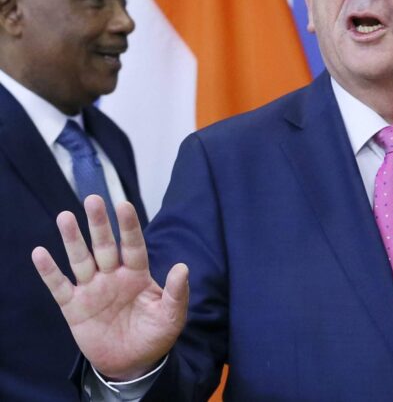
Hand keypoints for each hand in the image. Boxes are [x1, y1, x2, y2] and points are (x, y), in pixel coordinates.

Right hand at [31, 195, 188, 379]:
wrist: (132, 363)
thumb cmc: (154, 335)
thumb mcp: (171, 316)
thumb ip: (176, 293)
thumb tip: (183, 267)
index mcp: (137, 274)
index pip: (133, 245)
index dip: (129, 226)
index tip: (124, 204)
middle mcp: (113, 276)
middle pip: (104, 245)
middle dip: (99, 224)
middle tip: (93, 199)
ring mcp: (92, 289)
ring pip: (81, 259)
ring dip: (73, 239)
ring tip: (65, 217)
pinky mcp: (74, 307)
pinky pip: (59, 286)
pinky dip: (49, 271)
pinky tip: (40, 253)